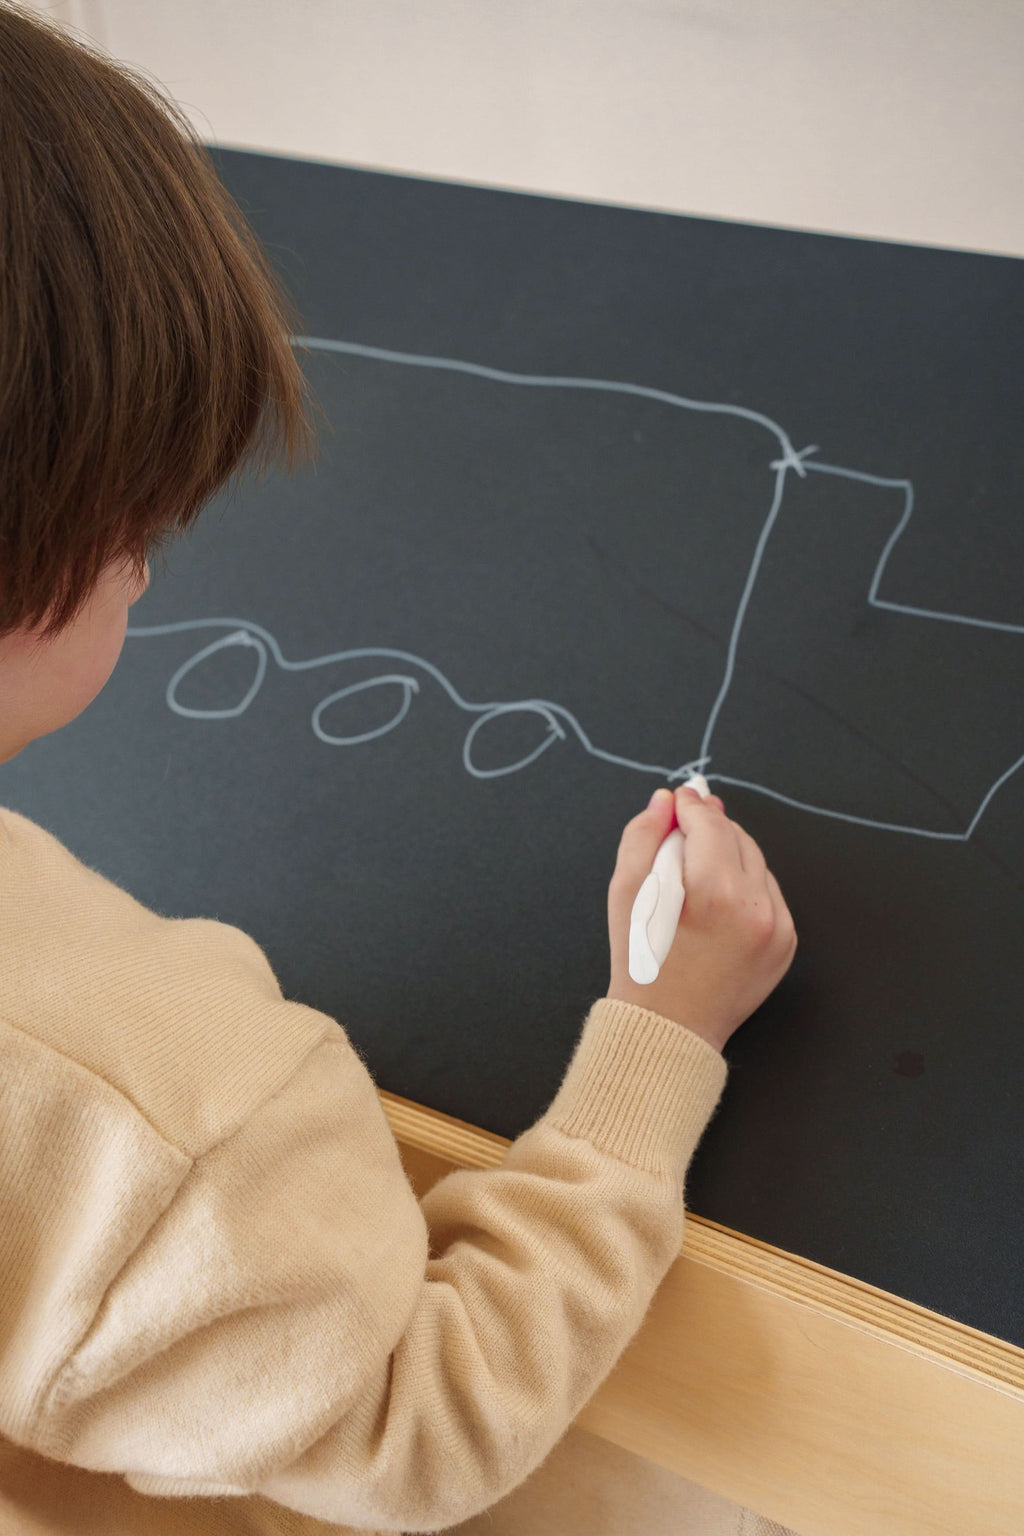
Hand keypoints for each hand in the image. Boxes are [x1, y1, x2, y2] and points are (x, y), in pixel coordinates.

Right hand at [606, 786, 796, 1053]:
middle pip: (737, 837)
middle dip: (710, 828)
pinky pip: (768, 893)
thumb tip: (665, 801)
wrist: (670, 1027)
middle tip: (684, 829)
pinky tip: (717, 901)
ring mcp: (777, 926)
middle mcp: (755, 906)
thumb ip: (643, 837)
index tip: (679, 798)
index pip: (710, 823)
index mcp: (714, 891)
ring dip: (729, 855)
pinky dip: (745, 886)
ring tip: (696, 870)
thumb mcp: (626, 894)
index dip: (691, 805)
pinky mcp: (785, 943)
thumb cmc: (641, 961)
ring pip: (756, 863)